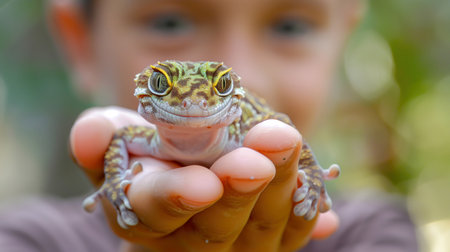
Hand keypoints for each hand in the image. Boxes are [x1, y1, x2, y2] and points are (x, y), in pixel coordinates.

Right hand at [70, 107, 338, 251]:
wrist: (189, 173)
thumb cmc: (150, 158)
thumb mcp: (118, 145)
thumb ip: (100, 142)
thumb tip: (91, 130)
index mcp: (145, 217)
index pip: (154, 214)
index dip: (175, 198)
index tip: (200, 182)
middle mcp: (191, 239)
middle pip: (216, 225)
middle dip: (237, 191)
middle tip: (255, 159)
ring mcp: (236, 244)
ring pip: (261, 226)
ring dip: (279, 188)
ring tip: (286, 142)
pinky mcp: (272, 240)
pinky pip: (294, 231)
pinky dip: (307, 211)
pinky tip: (319, 195)